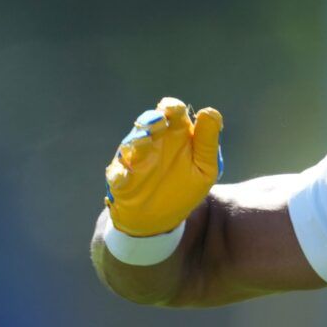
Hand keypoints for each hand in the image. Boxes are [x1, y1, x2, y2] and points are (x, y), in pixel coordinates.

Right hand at [104, 97, 222, 236]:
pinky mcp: (121, 179)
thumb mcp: (205, 168)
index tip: (175, 111)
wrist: (162, 219)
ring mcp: (135, 159)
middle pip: (150, 121)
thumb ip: (207, 142)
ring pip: (132, 144)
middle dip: (153, 119)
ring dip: (137, 141)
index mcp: (176, 135)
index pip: (174, 113)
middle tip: (159, 120)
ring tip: (144, 140)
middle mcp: (154, 141)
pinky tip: (124, 176)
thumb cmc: (185, 188)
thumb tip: (209, 112)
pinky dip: (120, 174)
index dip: (173, 108)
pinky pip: (117, 174)